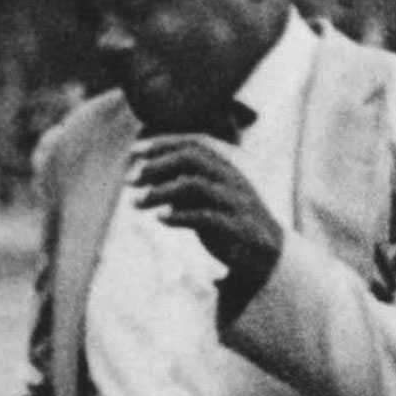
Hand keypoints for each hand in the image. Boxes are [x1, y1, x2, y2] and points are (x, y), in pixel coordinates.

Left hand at [128, 137, 283, 302]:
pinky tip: (160, 219)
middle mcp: (229, 178)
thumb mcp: (207, 197)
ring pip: (193, 185)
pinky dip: (178, 216)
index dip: (161, 144)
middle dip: (157, 165)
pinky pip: (203, 216)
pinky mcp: (233, 226)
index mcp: (224, 166)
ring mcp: (232, 200)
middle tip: (131, 179)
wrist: (265, 251)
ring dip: (160, 192)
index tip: (133, 152)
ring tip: (137, 203)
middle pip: (191, 158)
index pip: (192, 144)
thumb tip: (149, 176)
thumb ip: (184, 185)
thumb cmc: (229, 220)